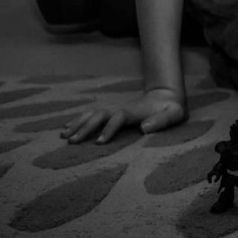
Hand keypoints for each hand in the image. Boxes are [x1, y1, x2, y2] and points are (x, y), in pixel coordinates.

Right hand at [61, 88, 186, 143]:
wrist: (166, 95)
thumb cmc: (171, 108)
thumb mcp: (174, 113)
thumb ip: (163, 120)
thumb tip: (144, 128)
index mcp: (135, 110)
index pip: (119, 117)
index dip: (109, 128)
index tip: (99, 143)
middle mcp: (121, 108)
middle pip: (100, 115)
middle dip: (86, 127)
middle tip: (72, 142)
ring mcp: (115, 108)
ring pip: (92, 114)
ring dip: (78, 123)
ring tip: (63, 136)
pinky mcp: (112, 111)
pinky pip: (91, 115)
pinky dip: (78, 120)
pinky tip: (65, 128)